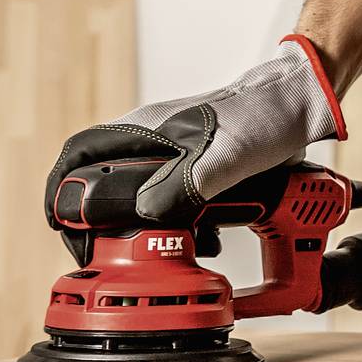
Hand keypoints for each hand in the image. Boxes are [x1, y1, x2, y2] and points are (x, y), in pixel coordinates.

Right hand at [43, 35, 344, 232]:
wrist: (300, 107)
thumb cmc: (265, 117)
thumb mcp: (227, 156)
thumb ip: (184, 184)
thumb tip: (145, 213)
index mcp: (146, 129)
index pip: (80, 154)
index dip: (61, 190)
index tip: (64, 226)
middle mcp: (151, 142)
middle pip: (102, 184)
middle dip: (104, 223)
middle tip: (113, 254)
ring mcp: (172, 157)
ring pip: (139, 199)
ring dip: (146, 230)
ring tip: (165, 251)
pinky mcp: (194, 171)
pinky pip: (171, 204)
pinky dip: (179, 227)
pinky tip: (204, 241)